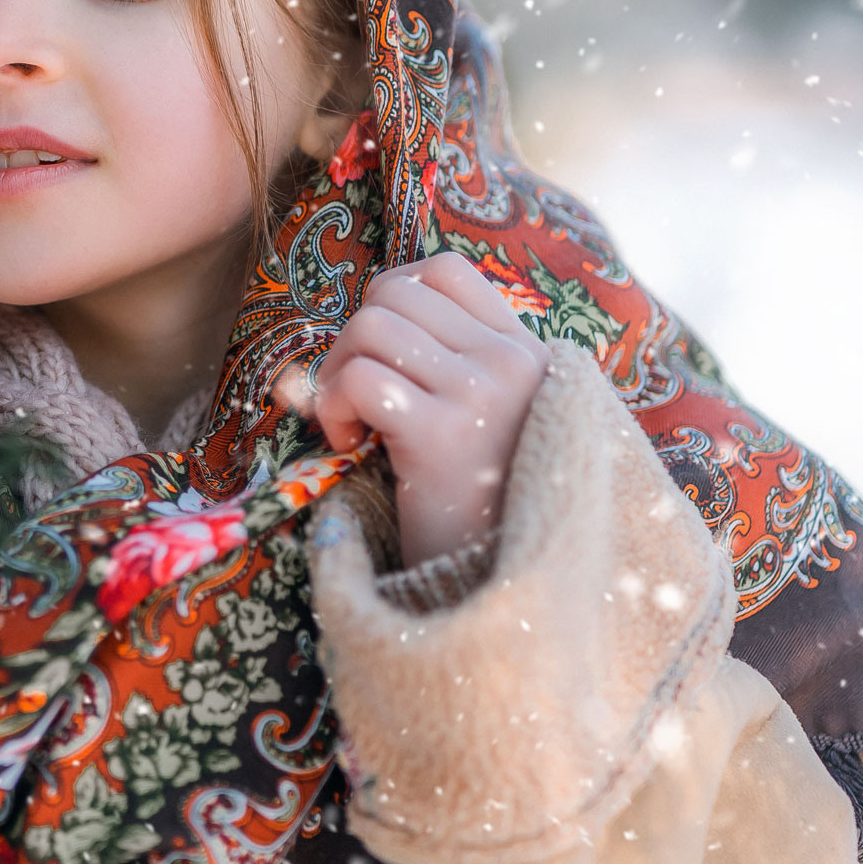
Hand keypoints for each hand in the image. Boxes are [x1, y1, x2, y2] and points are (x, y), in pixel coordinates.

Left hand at [284, 252, 550, 568]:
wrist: (511, 592)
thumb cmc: (481, 514)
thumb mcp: (484, 429)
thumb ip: (445, 374)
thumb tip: (342, 342)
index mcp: (528, 354)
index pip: (445, 271)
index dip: (390, 299)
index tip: (382, 359)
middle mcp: (513, 362)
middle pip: (395, 293)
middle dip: (353, 341)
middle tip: (356, 401)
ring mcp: (482, 393)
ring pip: (371, 326)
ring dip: (338, 374)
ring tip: (352, 428)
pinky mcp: (443, 435)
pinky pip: (359, 379)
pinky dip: (334, 408)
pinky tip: (350, 448)